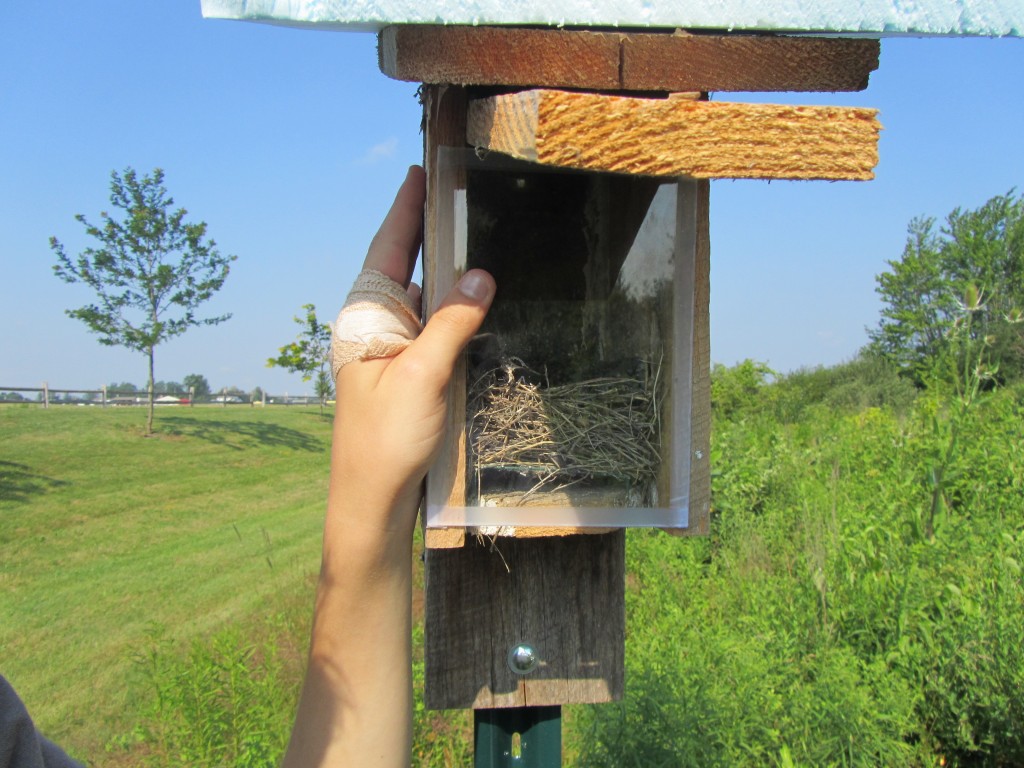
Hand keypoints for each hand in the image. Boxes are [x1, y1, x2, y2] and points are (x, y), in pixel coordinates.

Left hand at [331, 164, 494, 535]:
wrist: (371, 500)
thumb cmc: (385, 439)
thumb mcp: (421, 376)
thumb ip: (451, 322)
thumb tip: (481, 273)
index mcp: (364, 320)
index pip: (387, 249)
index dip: (405, 209)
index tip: (420, 171)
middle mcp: (373, 329)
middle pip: (402, 268)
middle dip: (427, 233)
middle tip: (456, 195)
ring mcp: (388, 353)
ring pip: (419, 300)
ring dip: (442, 274)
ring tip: (473, 239)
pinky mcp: (404, 375)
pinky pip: (430, 330)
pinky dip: (450, 312)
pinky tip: (473, 304)